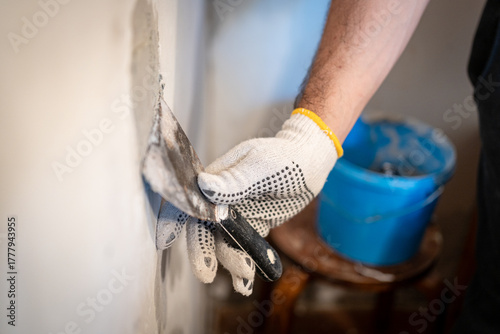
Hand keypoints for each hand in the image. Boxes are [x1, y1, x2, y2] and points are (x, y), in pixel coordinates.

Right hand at [156, 109, 341, 294]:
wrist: (309, 164)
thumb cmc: (285, 157)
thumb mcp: (262, 166)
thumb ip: (235, 180)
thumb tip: (204, 185)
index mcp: (216, 179)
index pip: (189, 200)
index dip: (174, 218)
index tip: (169, 240)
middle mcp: (220, 199)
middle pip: (202, 228)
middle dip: (202, 251)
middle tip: (207, 274)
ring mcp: (236, 214)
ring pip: (223, 242)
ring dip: (229, 261)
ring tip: (245, 274)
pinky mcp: (252, 226)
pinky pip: (244, 248)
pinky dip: (244, 265)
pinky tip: (246, 284)